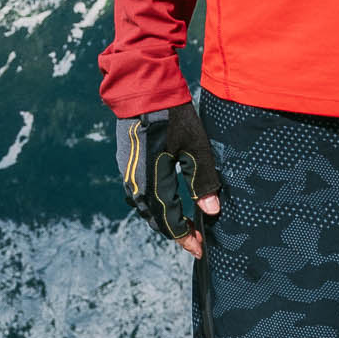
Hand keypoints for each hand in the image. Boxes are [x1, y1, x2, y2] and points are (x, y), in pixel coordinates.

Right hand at [117, 102, 222, 255]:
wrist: (143, 89)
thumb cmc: (172, 115)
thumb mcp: (195, 146)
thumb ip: (202, 180)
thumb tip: (212, 211)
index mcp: (151, 181)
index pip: (168, 220)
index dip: (185, 237)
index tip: (200, 248)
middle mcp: (135, 182)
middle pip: (154, 218)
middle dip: (175, 231)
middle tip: (195, 238)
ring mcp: (128, 173)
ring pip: (145, 208)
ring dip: (164, 219)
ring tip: (184, 223)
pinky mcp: (127, 163)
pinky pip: (139, 195)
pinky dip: (155, 205)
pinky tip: (168, 200)